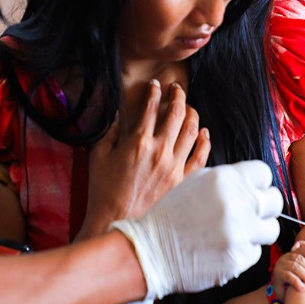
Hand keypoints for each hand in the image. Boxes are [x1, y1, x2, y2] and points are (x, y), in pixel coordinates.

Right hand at [79, 80, 209, 238]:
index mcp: (138, 142)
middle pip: (177, 114)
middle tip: (177, 89)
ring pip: (192, 132)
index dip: (155, 92)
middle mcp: (160, 151)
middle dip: (178, 96)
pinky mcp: (180, 181)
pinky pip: (200, 158)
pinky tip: (203, 133)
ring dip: (193, 115)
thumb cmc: (103, 187)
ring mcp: (173, 166)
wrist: (115, 218)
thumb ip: (111, 130)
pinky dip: (204, 143)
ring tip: (189, 108)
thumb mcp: (99, 154)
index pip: (152, 108)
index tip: (156, 85)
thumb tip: (120, 113)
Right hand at [111, 160, 282, 298]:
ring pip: (272, 229)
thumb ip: (229, 179)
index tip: (253, 192)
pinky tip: (222, 250)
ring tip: (237, 234)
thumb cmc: (172, 216)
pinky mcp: (238, 258)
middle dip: (265, 208)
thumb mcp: (197, 181)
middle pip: (276, 201)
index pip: (265, 173)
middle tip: (250, 215)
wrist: (150, 251)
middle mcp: (237, 203)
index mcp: (226, 179)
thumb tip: (254, 182)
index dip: (259, 184)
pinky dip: (242, 252)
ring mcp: (239, 232)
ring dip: (258, 232)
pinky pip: (255, 253)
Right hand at [272, 241, 304, 300]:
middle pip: (299, 259)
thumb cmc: (295, 282)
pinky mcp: (278, 275)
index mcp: (291, 255)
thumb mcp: (301, 272)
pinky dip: (297, 282)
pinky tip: (302, 288)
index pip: (300, 250)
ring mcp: (280, 266)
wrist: (284, 294)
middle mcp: (284, 258)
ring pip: (295, 267)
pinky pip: (289, 276)